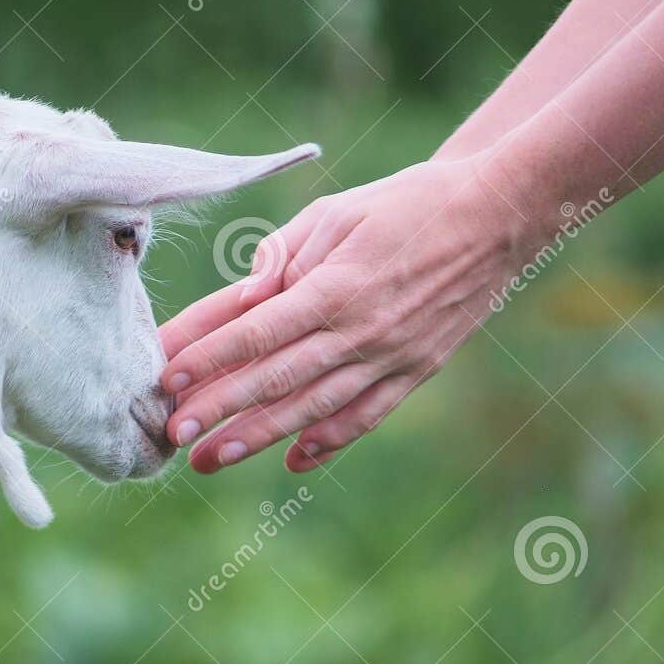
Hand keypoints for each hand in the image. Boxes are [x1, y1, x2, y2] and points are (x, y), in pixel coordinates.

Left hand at [159, 154, 533, 472]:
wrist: (497, 214)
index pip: (257, 331)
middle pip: (276, 379)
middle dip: (219, 409)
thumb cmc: (406, 203)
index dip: (209, 357)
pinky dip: (329, 440)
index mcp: (336, 286)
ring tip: (212, 458)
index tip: (166, 377)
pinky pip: (367, 415)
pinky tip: (294, 460)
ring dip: (259, 436)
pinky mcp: (416, 370)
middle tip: (172, 433)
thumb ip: (282, 256)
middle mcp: (362, 330)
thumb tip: (241, 300)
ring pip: (314, 408)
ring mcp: (392, 357)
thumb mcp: (335, 212)